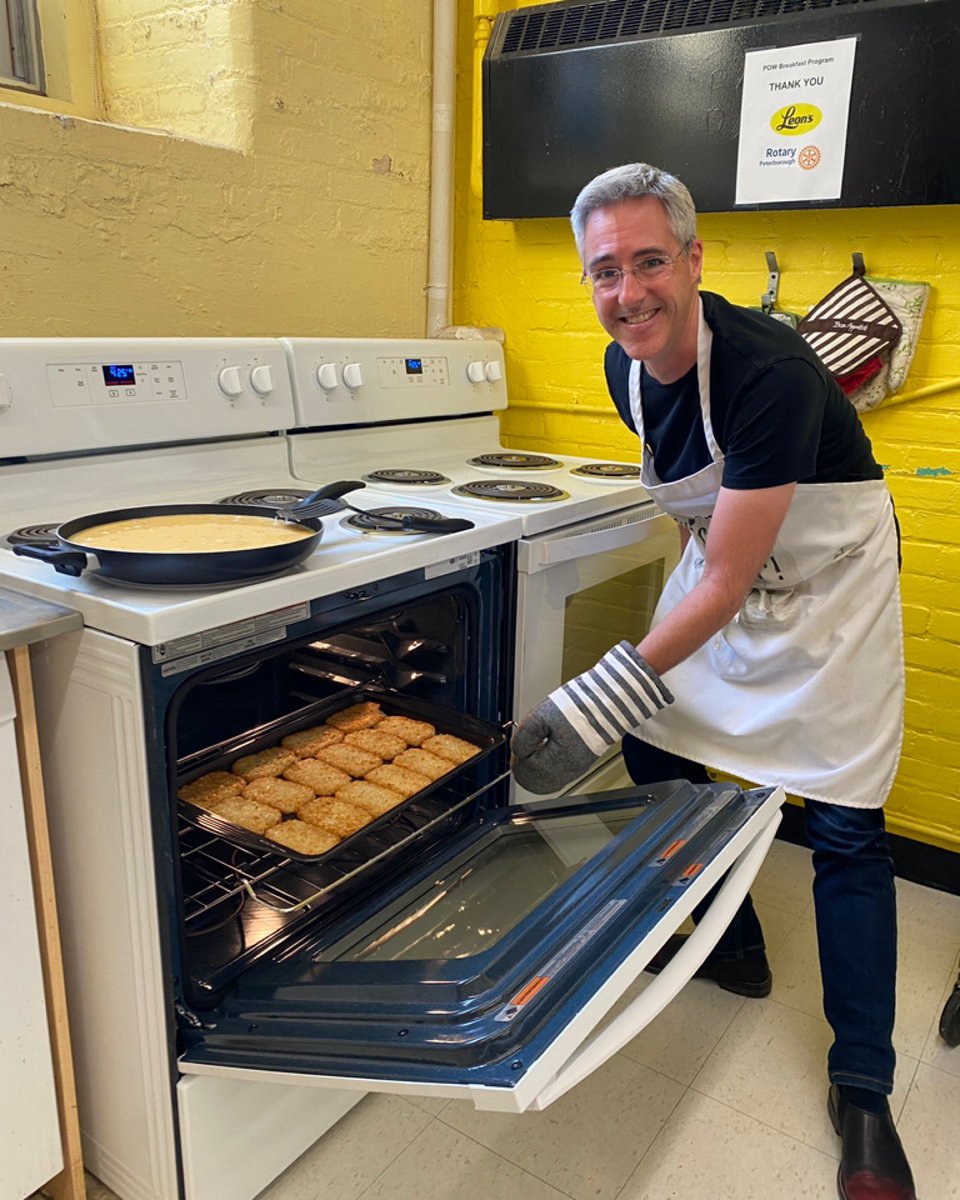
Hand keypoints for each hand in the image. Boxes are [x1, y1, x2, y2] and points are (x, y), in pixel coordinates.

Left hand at [511, 641, 672, 794]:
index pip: (526, 773)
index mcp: (556, 762)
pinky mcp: (582, 762)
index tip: (517, 745)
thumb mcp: (540, 716)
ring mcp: (577, 768)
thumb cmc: (578, 705)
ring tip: (534, 747)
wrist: (607, 701)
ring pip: (548, 781)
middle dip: (525, 766)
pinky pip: (560, 774)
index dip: (517, 759)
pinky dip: (549, 766)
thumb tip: (517, 750)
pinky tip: (547, 751)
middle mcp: (567, 771)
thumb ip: (523, 736)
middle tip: (522, 749)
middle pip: (536, 783)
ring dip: (536, 767)